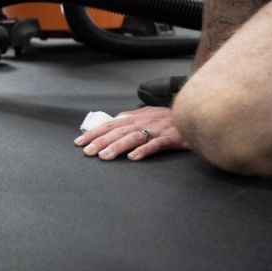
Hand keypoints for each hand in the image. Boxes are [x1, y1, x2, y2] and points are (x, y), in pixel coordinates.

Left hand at [73, 106, 188, 160]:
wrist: (193, 113)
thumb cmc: (168, 116)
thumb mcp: (147, 113)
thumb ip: (131, 116)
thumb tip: (114, 119)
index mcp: (134, 117)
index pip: (109, 124)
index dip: (93, 133)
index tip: (78, 142)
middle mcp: (142, 121)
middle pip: (117, 131)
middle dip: (100, 141)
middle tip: (87, 152)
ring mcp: (156, 129)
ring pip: (133, 138)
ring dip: (117, 147)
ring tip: (104, 157)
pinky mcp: (170, 138)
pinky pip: (155, 144)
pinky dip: (144, 150)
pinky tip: (133, 157)